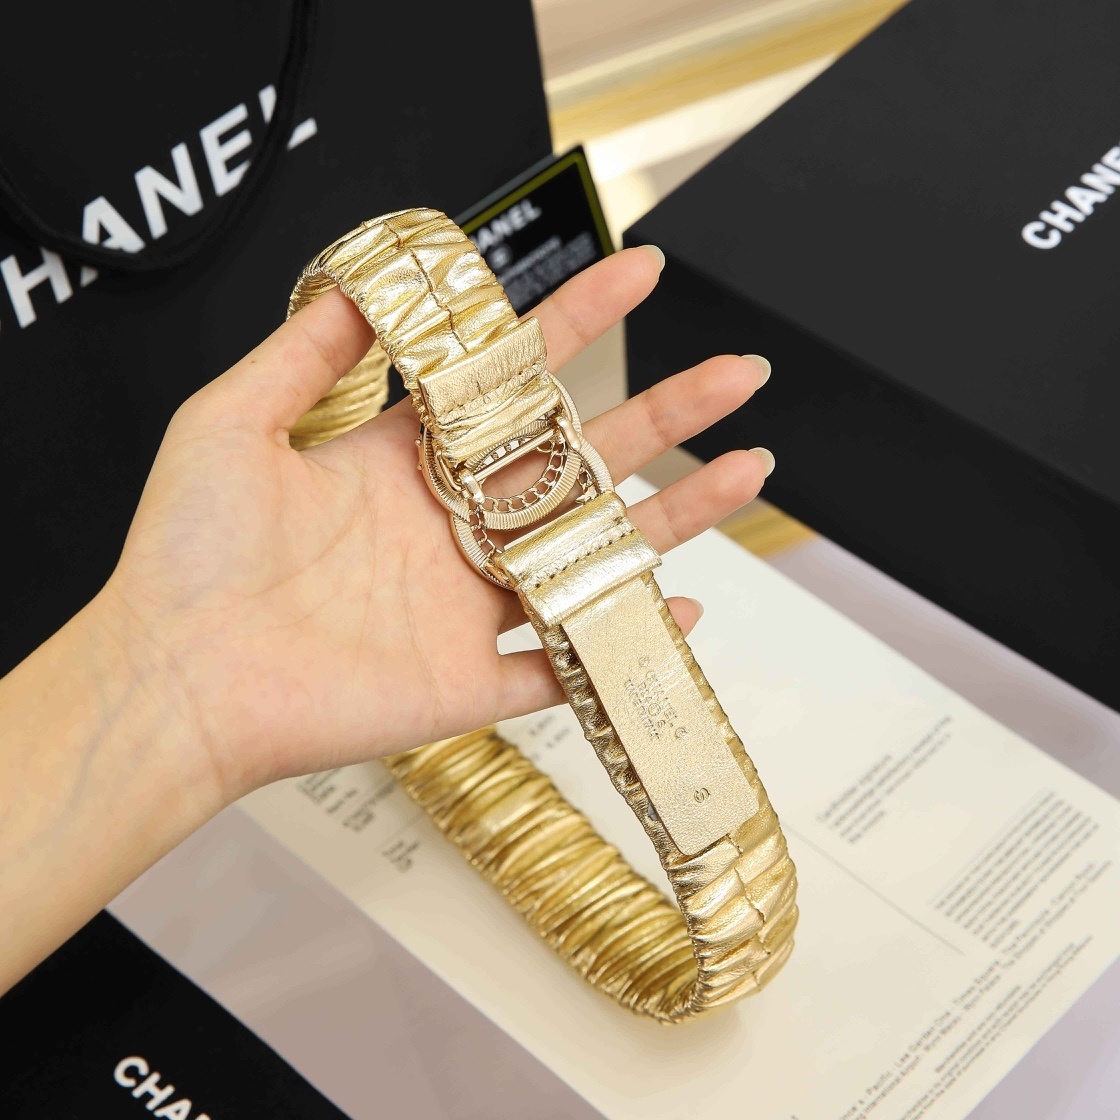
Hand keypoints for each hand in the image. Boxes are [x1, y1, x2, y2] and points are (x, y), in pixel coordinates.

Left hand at [100, 247, 772, 802]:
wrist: (174, 678)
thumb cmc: (189, 552)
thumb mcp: (235, 419)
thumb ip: (307, 351)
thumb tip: (366, 280)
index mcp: (410, 461)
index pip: (517, 376)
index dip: (582, 320)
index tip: (639, 270)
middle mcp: (454, 526)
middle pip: (585, 458)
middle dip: (666, 412)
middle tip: (737, 373)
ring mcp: (469, 604)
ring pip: (596, 553)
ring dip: (676, 514)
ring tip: (749, 471)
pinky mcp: (470, 680)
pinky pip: (566, 664)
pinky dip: (622, 641)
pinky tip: (681, 609)